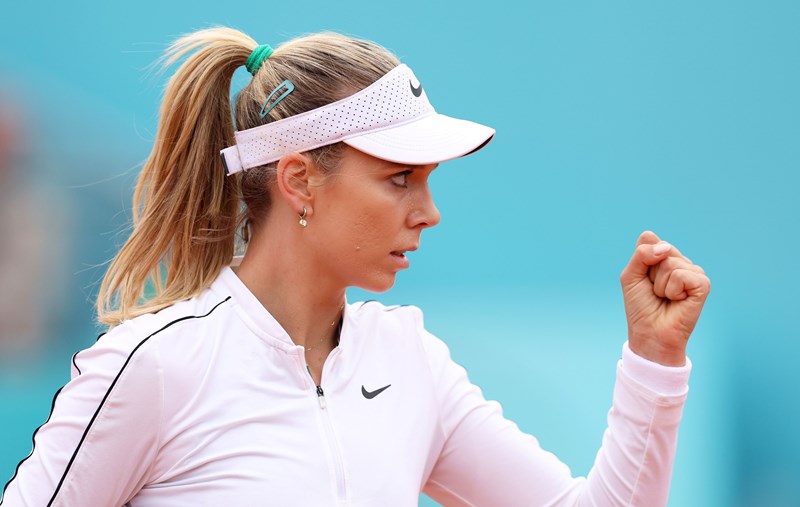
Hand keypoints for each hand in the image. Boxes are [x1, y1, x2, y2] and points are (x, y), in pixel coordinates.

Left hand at [620, 231, 710, 365]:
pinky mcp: (703, 284)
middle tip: (654, 291)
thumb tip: (665, 248)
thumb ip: (641, 254)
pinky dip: (673, 290)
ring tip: (665, 297)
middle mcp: (680, 261)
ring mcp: (693, 272)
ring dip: (660, 284)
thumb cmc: (641, 307)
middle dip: (650, 273)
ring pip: (670, 263)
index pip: (649, 239)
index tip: (643, 278)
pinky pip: (682, 275)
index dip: (641, 259)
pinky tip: (677, 300)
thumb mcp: (631, 276)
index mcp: (664, 257)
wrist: (650, 333)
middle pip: (661, 248)